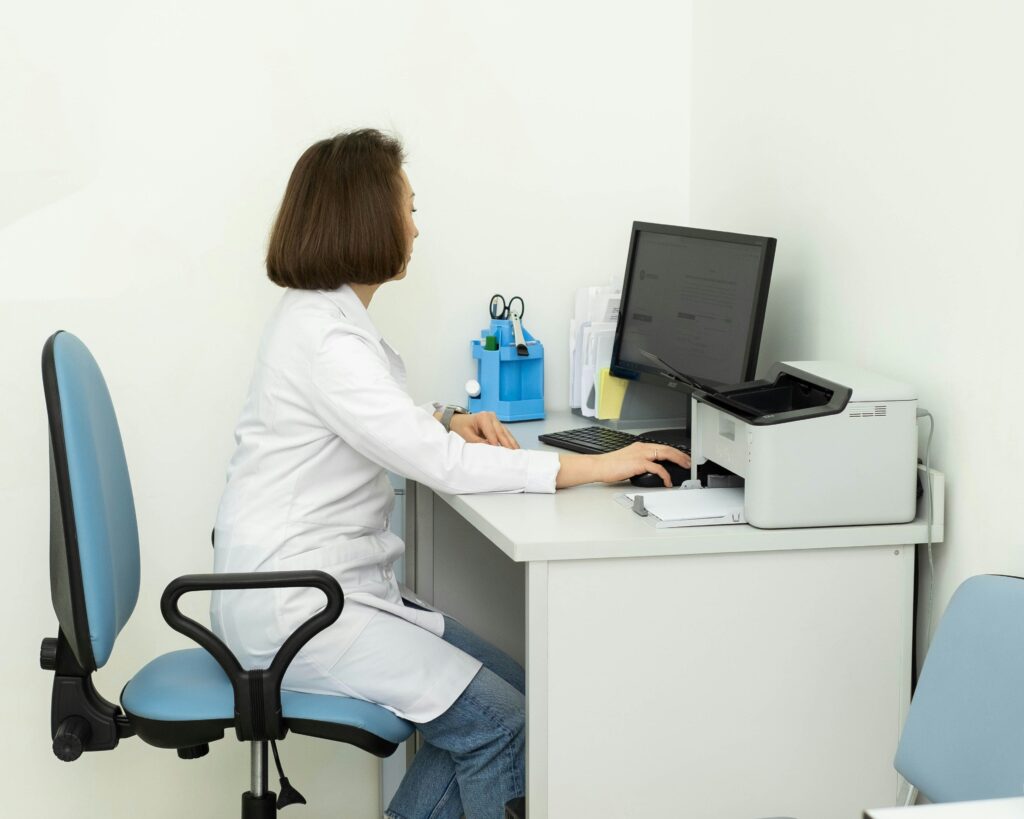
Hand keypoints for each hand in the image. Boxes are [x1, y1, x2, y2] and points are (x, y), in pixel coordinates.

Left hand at [449, 411, 519, 448]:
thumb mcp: (465, 434)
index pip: (492, 433)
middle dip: (508, 444)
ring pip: (506, 433)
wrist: (460, 420)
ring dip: (512, 443)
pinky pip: (505, 433)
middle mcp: (492, 417)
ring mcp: (496, 420)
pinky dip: (510, 440)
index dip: (496, 443)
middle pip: (501, 432)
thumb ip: (476, 440)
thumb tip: (488, 446)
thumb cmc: (461, 426)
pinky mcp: (498, 424)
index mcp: (483, 417)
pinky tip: (515, 448)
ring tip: (518, 453)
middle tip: (514, 455)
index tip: (501, 453)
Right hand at [555, 442, 690, 488]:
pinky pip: (658, 468)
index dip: (674, 452)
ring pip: (665, 454)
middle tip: (689, 462)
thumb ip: (639, 463)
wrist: (598, 466)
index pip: (662, 446)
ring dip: (678, 460)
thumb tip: (649, 471)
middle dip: (681, 455)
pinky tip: (667, 481)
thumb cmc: (609, 466)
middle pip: (667, 448)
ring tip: (685, 467)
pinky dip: (665, 475)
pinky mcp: (639, 463)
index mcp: (639, 447)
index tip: (682, 457)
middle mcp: (642, 448)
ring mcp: (641, 454)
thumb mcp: (628, 462)